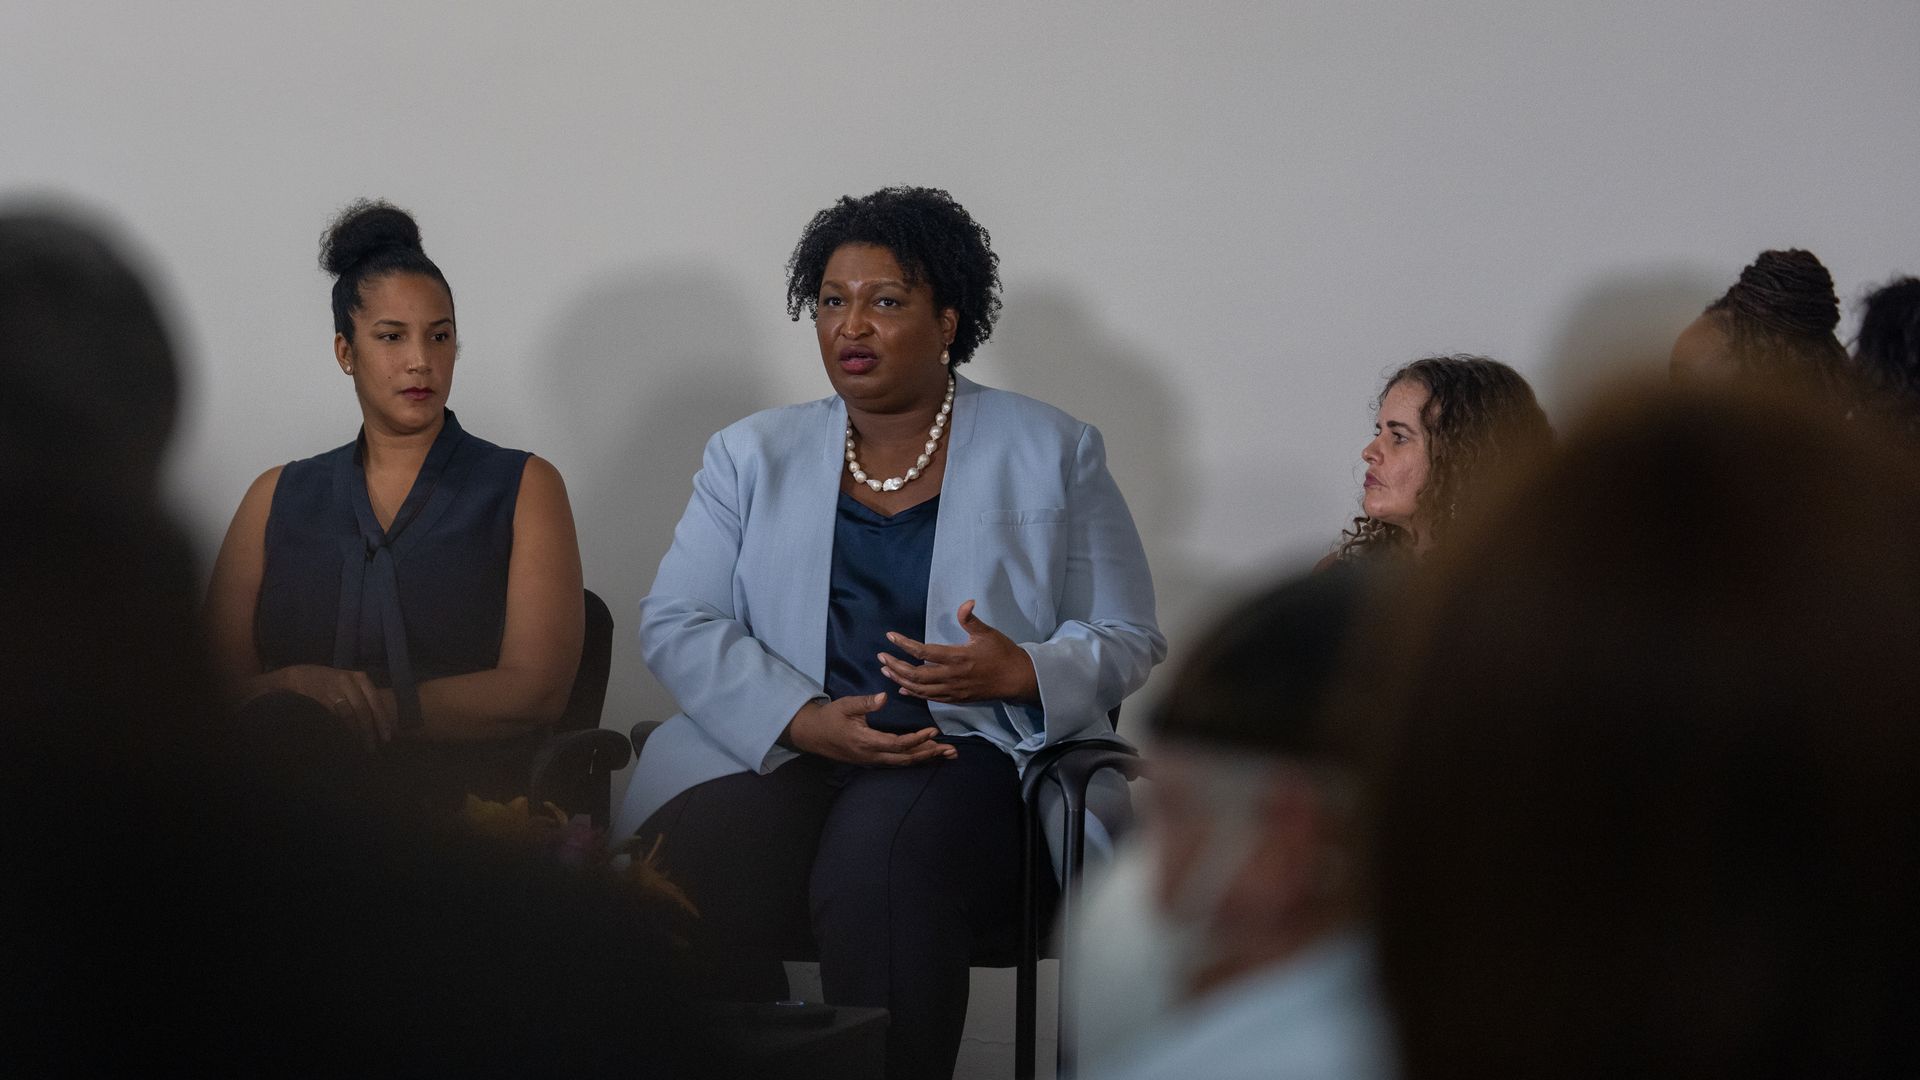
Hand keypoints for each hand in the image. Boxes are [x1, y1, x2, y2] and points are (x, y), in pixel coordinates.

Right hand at [270, 664, 396, 752]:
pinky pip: (335, 717)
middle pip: (363, 710)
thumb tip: (381, 722)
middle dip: (370, 730)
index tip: (387, 736)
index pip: (375, 701)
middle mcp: (349, 681)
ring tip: (362, 747)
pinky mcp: (321, 699)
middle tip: (373, 747)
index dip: (382, 720)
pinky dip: (342, 729)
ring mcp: (334, 689)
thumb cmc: (331, 683)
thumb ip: (364, 697)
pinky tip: (346, 740)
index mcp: (360, 678)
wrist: (300, 677)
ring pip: (349, 714)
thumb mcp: (350, 684)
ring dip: (356, 733)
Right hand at [784, 693, 957, 766]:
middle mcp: (872, 756)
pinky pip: (897, 762)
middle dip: (929, 754)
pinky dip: (914, 758)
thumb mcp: (845, 705)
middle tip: (951, 751)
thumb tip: (884, 697)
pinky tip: (927, 755)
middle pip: (906, 759)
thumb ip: (865, 703)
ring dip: (925, 758)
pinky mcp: (872, 760)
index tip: (933, 731)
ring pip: (903, 763)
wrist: (812, 735)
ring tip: (946, 754)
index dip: (917, 739)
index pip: (898, 744)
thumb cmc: (829, 718)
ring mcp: (872, 761)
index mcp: (866, 742)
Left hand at [879, 600, 1039, 704]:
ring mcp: (953, 690)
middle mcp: (951, 676)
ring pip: (919, 689)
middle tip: (881, 656)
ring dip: (900, 680)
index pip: (923, 651)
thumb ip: (971, 619)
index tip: (890, 637)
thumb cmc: (1003, 653)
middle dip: (895, 665)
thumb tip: (966, 602)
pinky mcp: (956, 698)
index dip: (904, 644)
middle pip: (915, 674)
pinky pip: (930, 698)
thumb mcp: (988, 633)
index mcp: (957, 657)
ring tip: (886, 670)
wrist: (1017, 679)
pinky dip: (913, 693)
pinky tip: (903, 688)